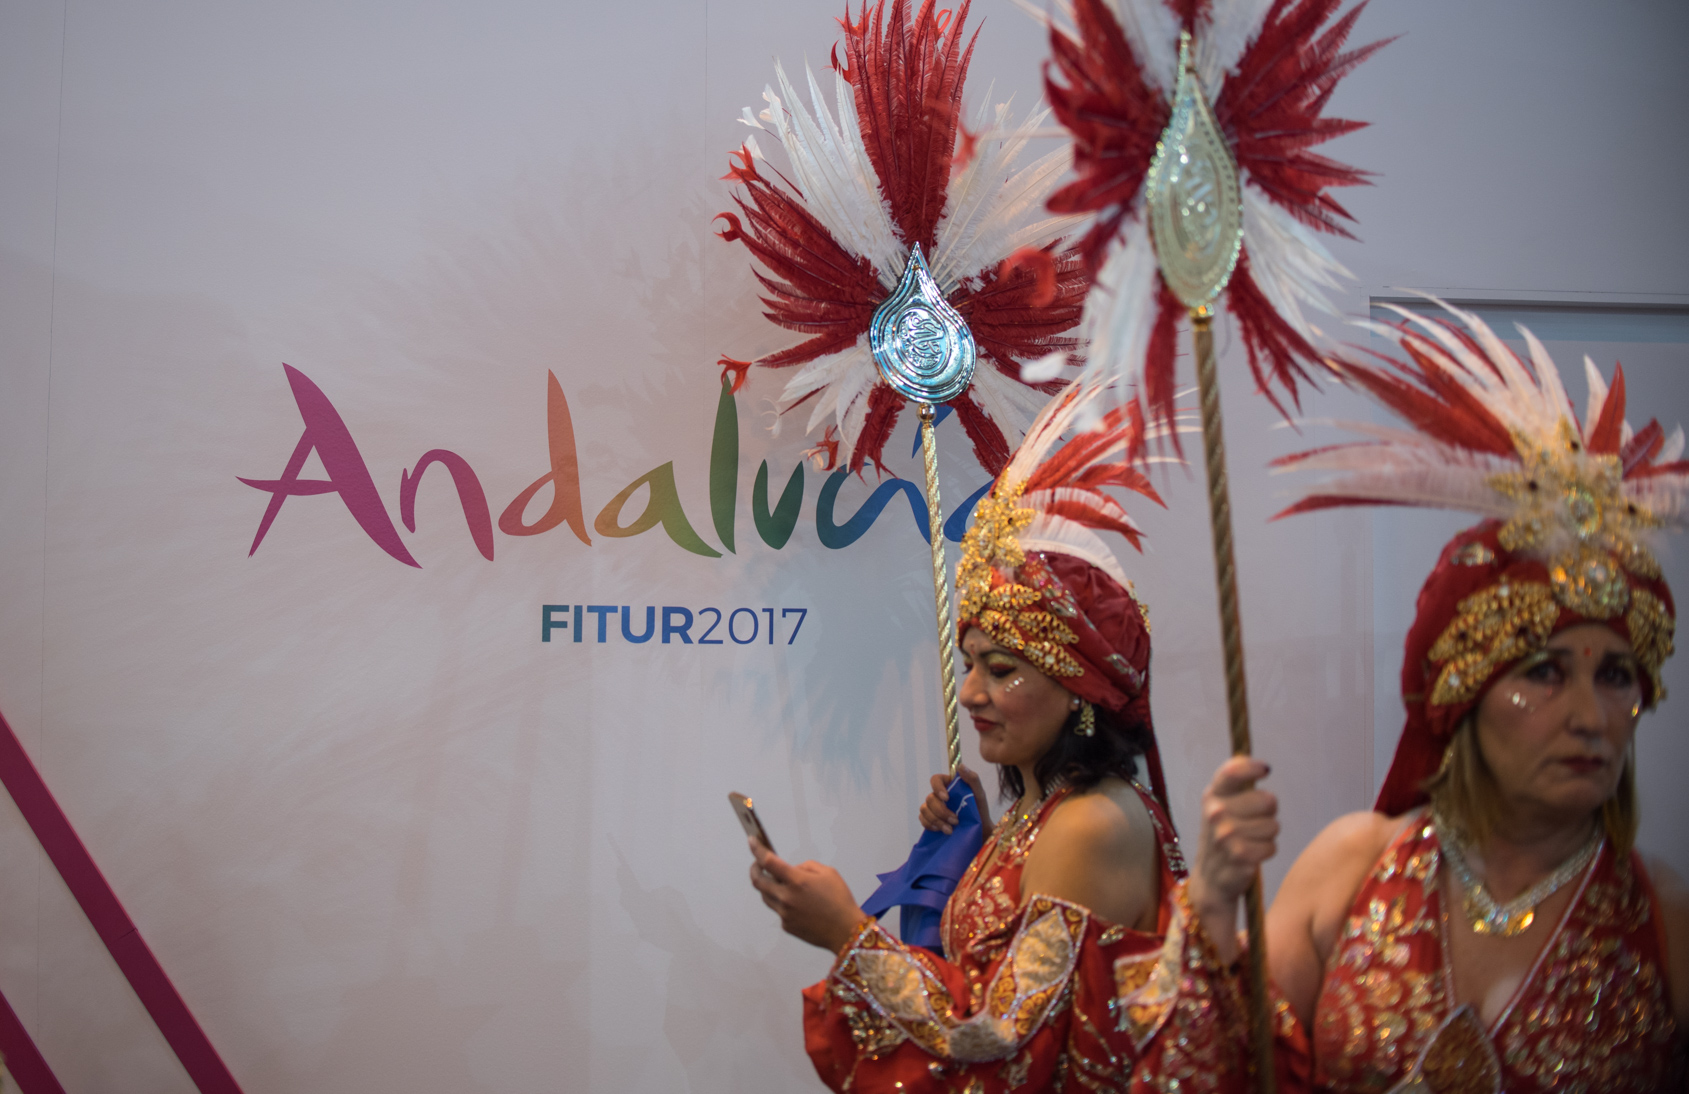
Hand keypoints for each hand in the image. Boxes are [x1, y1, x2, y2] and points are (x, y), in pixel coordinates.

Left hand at [748, 839, 868, 952]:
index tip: (751, 841)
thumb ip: (806, 867)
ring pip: (765, 896)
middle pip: (758, 881)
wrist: (845, 930)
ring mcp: (784, 913)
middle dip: (754, 868)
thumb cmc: (840, 900)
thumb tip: (792, 870)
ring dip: (766, 886)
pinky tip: (796, 902)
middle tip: (757, 863)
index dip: (757, 850)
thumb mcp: (828, 873)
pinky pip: (777, 910)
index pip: (768, 862)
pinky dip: (781, 902)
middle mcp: (786, 897)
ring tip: (777, 882)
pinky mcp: (786, 925)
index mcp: (797, 881)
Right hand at [918, 765, 987, 833]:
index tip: (946, 798)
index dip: (937, 788)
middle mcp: (939, 795)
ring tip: (950, 830)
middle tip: (955, 821)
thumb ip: (972, 779)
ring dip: (936, 820)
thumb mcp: (979, 794)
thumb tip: (961, 766)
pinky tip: (941, 830)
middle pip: (929, 798)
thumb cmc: (980, 810)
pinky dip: (930, 825)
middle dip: (941, 811)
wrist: (979, 830)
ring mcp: (933, 808)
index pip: (935, 779)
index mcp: (949, 785)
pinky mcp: (931, 820)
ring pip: (924, 810)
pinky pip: (923, 820)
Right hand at [1187, 756, 1277, 961]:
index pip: (1233, 771)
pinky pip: (1271, 847)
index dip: (1253, 767)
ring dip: (1267, 835)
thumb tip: (1263, 766)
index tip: (1265, 770)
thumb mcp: (1222, 805)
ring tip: (1249, 841)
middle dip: (1268, 812)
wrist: (1210, 878)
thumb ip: (1238, 785)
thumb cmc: (1223, 834)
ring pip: (1273, 826)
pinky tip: (1250, 856)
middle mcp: (1216, 812)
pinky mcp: (1239, 856)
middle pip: (1268, 800)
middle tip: (1254, 822)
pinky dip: (1266, 852)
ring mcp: (1226, 835)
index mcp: (1212, 795)